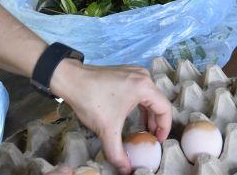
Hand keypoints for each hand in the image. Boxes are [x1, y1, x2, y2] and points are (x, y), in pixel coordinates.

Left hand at [50, 60, 171, 174]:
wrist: (71, 80)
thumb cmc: (90, 100)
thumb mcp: (106, 130)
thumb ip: (117, 153)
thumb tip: (126, 170)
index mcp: (144, 87)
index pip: (165, 108)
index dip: (165, 127)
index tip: (158, 140)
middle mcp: (144, 77)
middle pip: (159, 101)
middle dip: (156, 122)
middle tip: (152, 137)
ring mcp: (135, 73)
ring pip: (150, 96)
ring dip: (149, 113)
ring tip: (144, 129)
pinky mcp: (127, 73)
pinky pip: (141, 90)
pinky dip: (141, 104)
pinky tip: (134, 115)